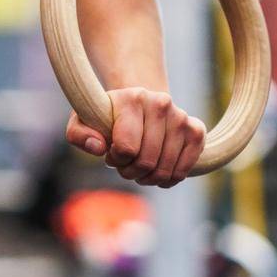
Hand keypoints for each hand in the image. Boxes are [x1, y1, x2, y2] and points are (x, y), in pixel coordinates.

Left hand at [65, 86, 205, 188]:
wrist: (139, 106)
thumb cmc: (107, 118)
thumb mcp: (83, 122)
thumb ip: (79, 135)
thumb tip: (99, 147)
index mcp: (133, 98)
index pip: (126, 148)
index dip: (115, 160)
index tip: (111, 154)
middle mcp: (161, 103)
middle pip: (146, 161)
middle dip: (131, 172)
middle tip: (125, 164)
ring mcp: (181, 117)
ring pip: (165, 170)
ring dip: (148, 177)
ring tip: (139, 166)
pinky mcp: (196, 131)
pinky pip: (184, 170)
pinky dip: (169, 179)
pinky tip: (157, 172)